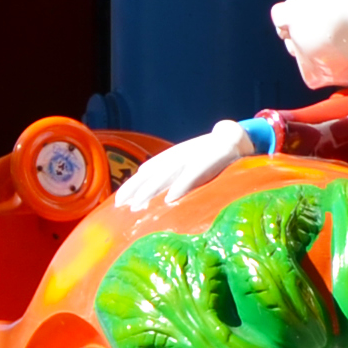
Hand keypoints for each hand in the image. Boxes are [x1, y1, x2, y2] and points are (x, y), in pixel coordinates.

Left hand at [114, 121, 255, 212]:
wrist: (231, 140)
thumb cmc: (205, 155)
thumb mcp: (182, 161)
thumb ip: (165, 171)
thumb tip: (142, 176)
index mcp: (169, 159)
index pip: (144, 174)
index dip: (130, 187)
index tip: (117, 202)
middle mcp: (175, 159)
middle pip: (150, 176)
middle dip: (135, 191)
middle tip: (122, 206)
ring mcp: (189, 160)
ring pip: (165, 177)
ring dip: (150, 192)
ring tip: (138, 205)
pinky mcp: (204, 163)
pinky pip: (189, 178)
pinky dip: (179, 187)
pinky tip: (170, 199)